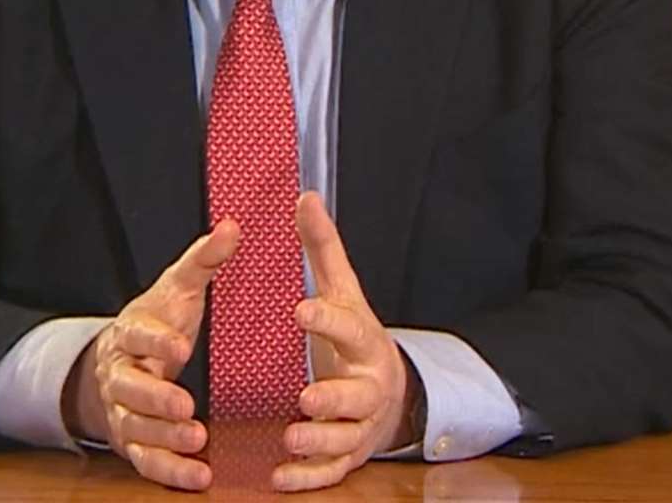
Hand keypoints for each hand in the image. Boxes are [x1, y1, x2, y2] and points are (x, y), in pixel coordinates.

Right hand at [64, 220, 239, 491]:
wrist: (118, 363)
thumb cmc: (158, 323)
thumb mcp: (178, 290)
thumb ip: (204, 262)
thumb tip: (233, 226)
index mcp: (130, 333)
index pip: (136, 335)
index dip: (155, 342)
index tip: (180, 346)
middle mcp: (121, 375)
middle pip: (129, 389)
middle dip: (155, 399)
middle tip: (185, 406)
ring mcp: (124, 412)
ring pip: (136, 429)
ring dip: (164, 438)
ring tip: (197, 440)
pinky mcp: (133, 443)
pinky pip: (146, 462)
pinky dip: (170, 472)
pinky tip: (199, 477)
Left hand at [276, 191, 416, 491]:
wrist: (392, 392)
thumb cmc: (356, 337)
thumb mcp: (344, 292)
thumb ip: (322, 249)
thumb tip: (306, 196)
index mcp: (364, 340)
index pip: (348, 327)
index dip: (327, 320)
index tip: (300, 310)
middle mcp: (367, 385)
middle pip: (356, 396)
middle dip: (333, 398)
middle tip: (306, 396)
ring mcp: (360, 425)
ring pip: (344, 438)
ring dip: (318, 441)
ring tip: (291, 438)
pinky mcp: (349, 455)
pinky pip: (331, 471)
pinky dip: (307, 477)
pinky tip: (280, 476)